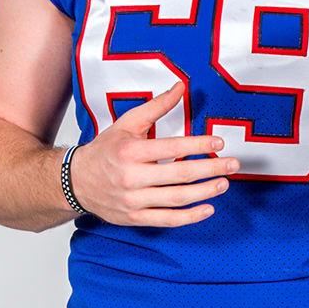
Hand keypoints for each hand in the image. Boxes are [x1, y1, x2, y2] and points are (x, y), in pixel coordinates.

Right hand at [71, 82, 240, 226]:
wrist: (75, 181)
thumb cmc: (105, 149)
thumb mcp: (127, 123)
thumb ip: (156, 107)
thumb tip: (181, 87)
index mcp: (131, 150)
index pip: (172, 148)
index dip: (198, 145)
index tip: (219, 143)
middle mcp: (131, 176)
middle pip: (180, 175)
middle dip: (211, 169)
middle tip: (233, 165)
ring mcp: (133, 200)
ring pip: (176, 199)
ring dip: (205, 192)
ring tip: (223, 183)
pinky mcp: (134, 218)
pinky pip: (167, 220)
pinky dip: (190, 216)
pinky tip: (208, 208)